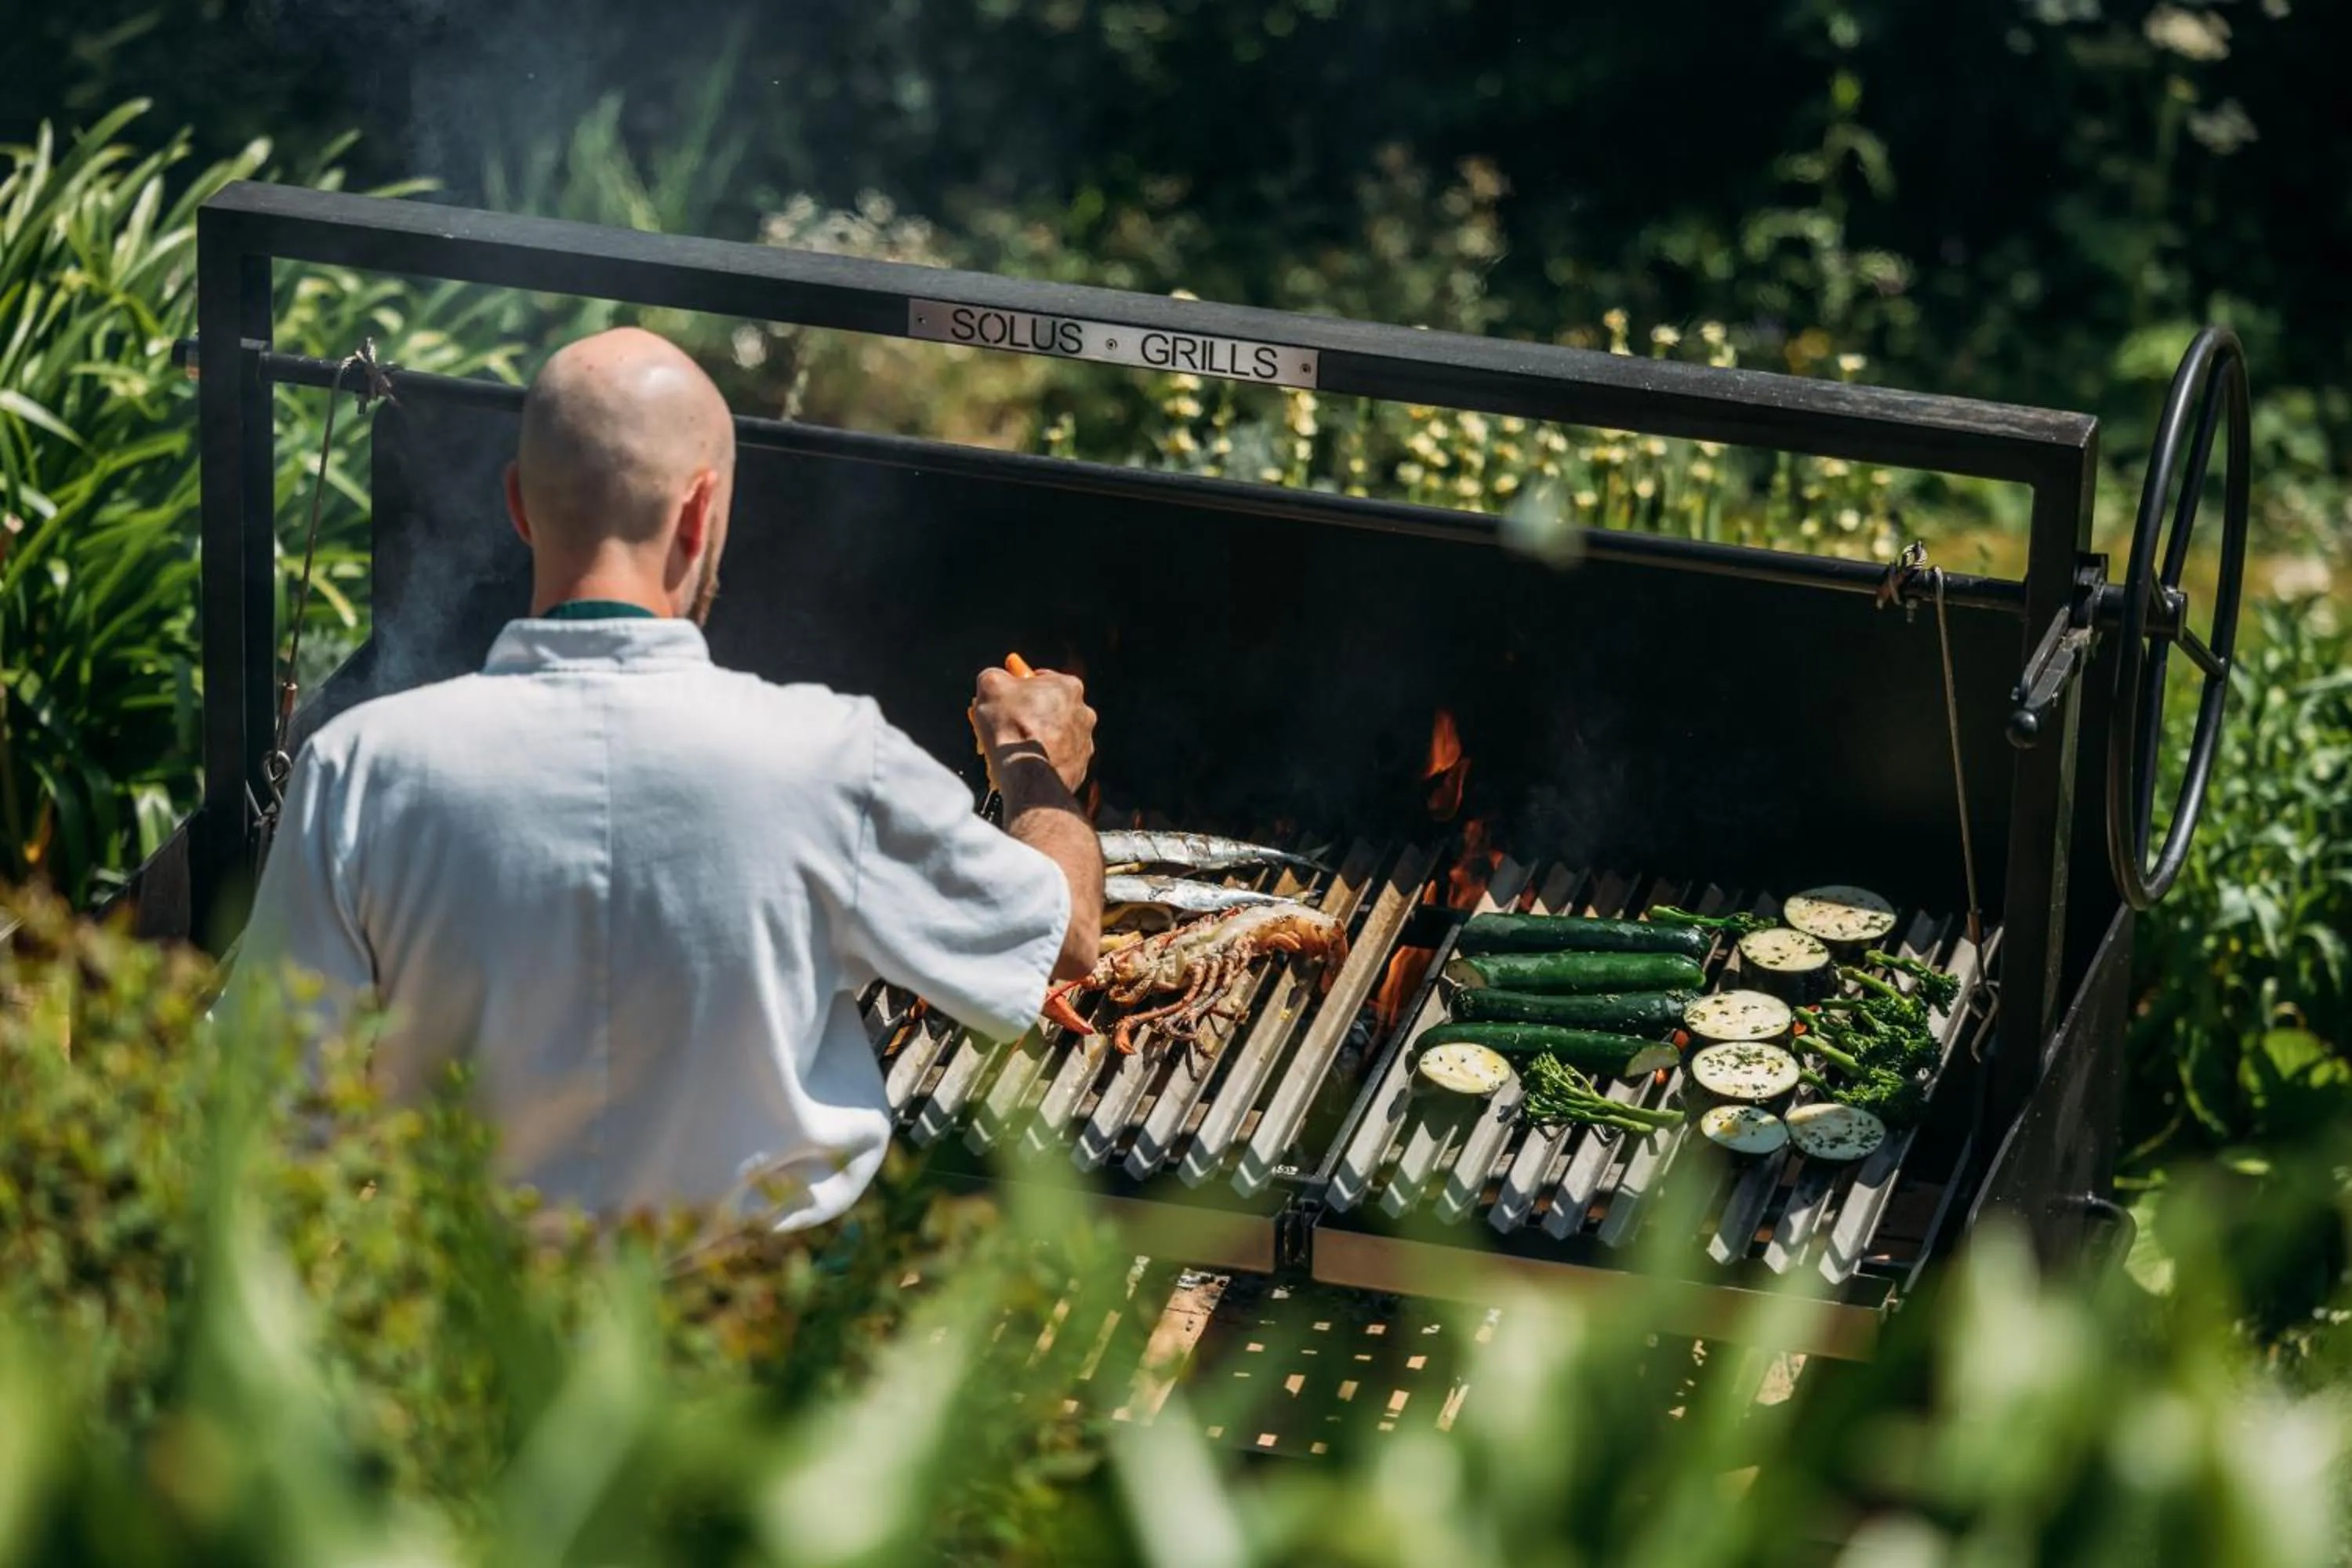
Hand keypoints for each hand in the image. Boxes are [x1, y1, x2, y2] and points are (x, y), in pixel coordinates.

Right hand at [971, 666, 1094, 793]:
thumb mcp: (991, 684)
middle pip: (1048, 709)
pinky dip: (1041, 761)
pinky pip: (1056, 761)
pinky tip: (1022, 764)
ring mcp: (1084, 743)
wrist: (1026, 773)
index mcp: (1069, 687)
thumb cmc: (1010, 725)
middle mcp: (1084, 713)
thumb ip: (995, 675)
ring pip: (1053, 736)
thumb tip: (995, 679)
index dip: (1019, 687)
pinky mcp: (1078, 769)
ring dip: (1035, 739)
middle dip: (1028, 714)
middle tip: (1004, 723)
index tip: (1005, 697)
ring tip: (1011, 748)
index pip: (1042, 680)